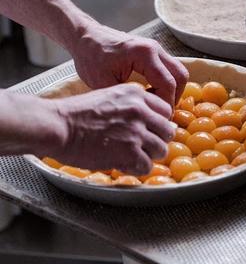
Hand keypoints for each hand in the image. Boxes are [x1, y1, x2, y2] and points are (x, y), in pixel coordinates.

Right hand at [40, 84, 174, 174]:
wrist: (59, 126)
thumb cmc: (76, 113)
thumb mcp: (109, 96)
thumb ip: (130, 106)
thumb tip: (145, 121)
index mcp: (136, 95)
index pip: (165, 110)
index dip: (157, 123)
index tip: (148, 130)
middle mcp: (141, 111)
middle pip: (167, 130)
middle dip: (156, 140)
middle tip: (142, 146)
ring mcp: (137, 131)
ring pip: (161, 149)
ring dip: (148, 156)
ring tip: (132, 157)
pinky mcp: (129, 152)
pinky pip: (147, 166)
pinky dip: (137, 168)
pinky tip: (124, 165)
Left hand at [70, 23, 187, 106]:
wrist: (86, 38)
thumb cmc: (91, 58)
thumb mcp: (104, 84)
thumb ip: (127, 99)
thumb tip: (143, 115)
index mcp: (145, 54)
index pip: (168, 84)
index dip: (166, 105)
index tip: (156, 118)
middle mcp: (155, 48)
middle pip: (180, 76)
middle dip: (174, 97)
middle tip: (160, 112)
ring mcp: (155, 48)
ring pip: (177, 71)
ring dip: (171, 90)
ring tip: (154, 104)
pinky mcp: (152, 51)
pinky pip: (168, 69)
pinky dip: (165, 82)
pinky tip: (149, 94)